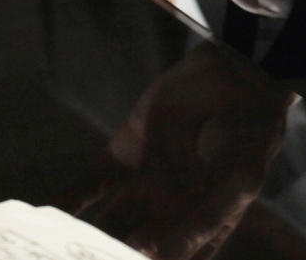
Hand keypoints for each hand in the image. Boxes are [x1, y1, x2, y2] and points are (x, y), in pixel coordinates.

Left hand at [61, 41, 290, 259]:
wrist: (239, 65)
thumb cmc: (253, 125)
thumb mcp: (242, 175)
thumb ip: (205, 218)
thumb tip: (158, 255)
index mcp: (201, 225)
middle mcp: (170, 211)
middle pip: (129, 248)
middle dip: (105, 259)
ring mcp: (145, 182)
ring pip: (106, 222)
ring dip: (81, 241)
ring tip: (55, 253)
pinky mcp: (125, 152)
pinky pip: (90, 183)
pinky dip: (70, 201)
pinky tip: (52, 218)